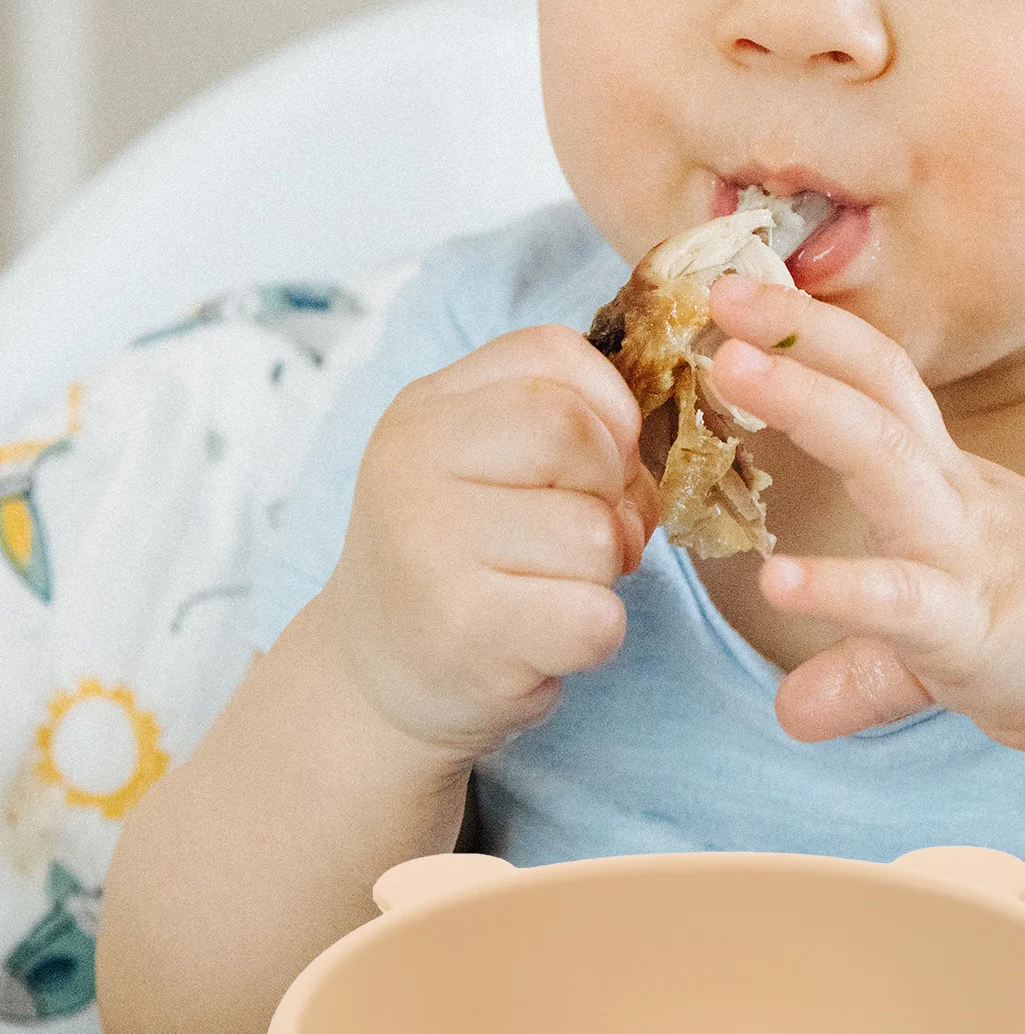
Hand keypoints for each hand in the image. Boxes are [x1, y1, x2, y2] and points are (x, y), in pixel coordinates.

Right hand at [322, 325, 657, 756]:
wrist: (378, 678)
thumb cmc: (459, 561)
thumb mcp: (483, 465)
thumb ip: (561, 425)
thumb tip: (638, 451)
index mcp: (427, 409)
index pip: (553, 355)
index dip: (608, 413)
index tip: (595, 467)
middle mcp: (413, 465)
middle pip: (577, 436)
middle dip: (610, 495)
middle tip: (581, 541)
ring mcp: (432, 548)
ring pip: (596, 535)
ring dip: (600, 575)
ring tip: (548, 593)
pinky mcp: (465, 631)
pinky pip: (596, 618)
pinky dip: (594, 636)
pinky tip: (542, 640)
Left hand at [708, 276, 1024, 759]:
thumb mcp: (943, 640)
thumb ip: (863, 665)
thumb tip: (792, 712)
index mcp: (949, 486)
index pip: (878, 385)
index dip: (813, 337)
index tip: (742, 296)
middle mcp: (955, 500)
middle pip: (877, 389)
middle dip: (800, 334)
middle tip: (720, 292)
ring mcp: (967, 556)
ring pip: (884, 457)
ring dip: (806, 404)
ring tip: (729, 369)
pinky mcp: (976, 628)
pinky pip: (901, 600)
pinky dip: (839, 586)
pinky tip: (779, 579)